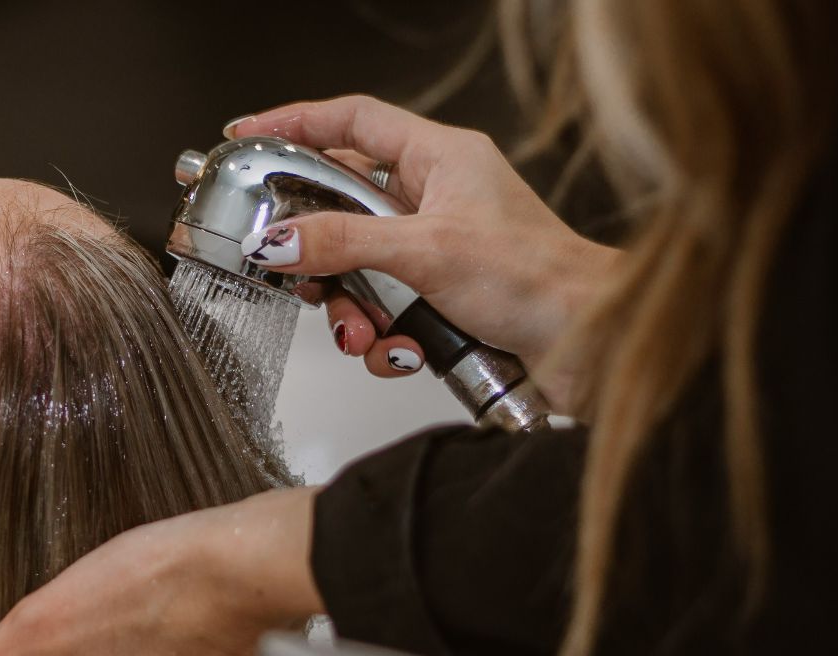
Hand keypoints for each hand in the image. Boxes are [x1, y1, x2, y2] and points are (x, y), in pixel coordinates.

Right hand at [228, 95, 616, 411]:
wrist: (590, 345)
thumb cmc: (542, 280)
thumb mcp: (425, 252)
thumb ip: (343, 244)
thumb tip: (279, 240)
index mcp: (441, 158)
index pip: (352, 121)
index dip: (296, 123)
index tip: (248, 137)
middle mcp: (438, 198)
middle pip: (343, 208)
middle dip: (319, 254)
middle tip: (296, 272)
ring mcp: (439, 250)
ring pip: (359, 271)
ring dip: (352, 311)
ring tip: (364, 333)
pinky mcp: (442, 299)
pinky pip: (385, 314)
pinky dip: (384, 340)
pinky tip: (403, 352)